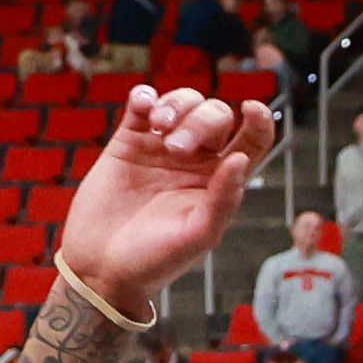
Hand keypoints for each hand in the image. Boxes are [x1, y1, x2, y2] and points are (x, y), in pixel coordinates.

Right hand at [64, 86, 279, 306]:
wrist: (102, 266)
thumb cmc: (156, 259)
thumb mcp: (198, 235)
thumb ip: (223, 199)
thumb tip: (241, 159)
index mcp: (222, 183)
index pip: (252, 143)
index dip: (260, 121)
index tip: (253, 108)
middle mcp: (196, 162)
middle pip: (215, 116)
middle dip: (200, 121)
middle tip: (175, 148)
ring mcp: (161, 148)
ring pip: (182, 103)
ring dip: (176, 104)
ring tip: (158, 126)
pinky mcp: (128, 142)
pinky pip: (142, 104)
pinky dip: (146, 96)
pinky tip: (143, 106)